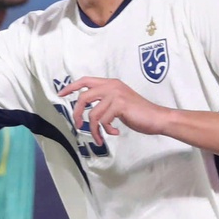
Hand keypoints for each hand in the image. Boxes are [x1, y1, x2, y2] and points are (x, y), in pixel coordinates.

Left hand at [57, 77, 171, 144]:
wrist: (156, 118)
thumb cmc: (138, 113)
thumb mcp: (119, 102)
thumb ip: (105, 101)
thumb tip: (88, 108)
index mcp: (111, 83)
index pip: (86, 80)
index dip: (72, 87)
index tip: (61, 94)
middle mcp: (112, 86)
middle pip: (83, 97)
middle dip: (77, 113)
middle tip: (78, 125)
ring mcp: (116, 94)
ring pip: (93, 114)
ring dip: (95, 130)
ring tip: (100, 137)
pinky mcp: (120, 105)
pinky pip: (103, 121)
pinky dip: (107, 131)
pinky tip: (115, 132)